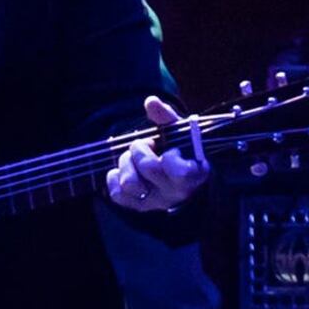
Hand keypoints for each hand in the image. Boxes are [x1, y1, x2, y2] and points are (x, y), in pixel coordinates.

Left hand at [104, 94, 207, 215]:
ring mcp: (155, 202)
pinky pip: (116, 193)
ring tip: (132, 157)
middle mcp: (174, 192)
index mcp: (193, 174)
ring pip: (130, 183)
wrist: (178, 181)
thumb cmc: (181, 152)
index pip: (180, 171)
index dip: (169, 156)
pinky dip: (114, 178)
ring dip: (125, 163)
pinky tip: (123, 169)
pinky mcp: (137, 206)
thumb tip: (151, 102)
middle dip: (140, 149)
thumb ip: (166, 117)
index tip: (169, 149)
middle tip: (143, 144)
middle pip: (148, 168)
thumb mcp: (179, 133)